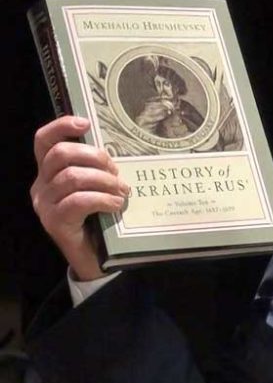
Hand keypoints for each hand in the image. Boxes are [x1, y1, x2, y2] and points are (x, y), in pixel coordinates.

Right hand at [30, 116, 128, 280]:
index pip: (43, 140)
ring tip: (122, 192)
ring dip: (104, 181)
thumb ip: (97, 169)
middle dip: (95, 157)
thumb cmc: (99, 217)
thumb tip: (117, 151)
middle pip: (61, 155)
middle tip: (116, 172)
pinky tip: (117, 205)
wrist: (94, 259)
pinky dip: (103, 199)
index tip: (87, 124)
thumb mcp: (96, 187)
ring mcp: (45, 205)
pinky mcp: (55, 223)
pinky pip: (79, 201)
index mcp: (48, 173)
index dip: (62, 126)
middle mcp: (41, 186)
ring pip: (73, 177)